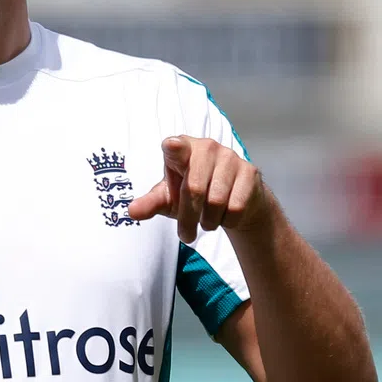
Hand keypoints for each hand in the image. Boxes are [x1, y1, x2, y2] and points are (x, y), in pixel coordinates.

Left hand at [128, 135, 273, 242]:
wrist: (236, 202)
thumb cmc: (195, 196)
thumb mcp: (170, 199)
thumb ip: (151, 204)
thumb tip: (131, 212)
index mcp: (182, 149)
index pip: (175, 147)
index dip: (174, 148)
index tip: (172, 147)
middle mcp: (206, 147)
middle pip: (194, 189)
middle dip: (188, 219)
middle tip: (186, 235)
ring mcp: (230, 157)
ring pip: (216, 201)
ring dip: (208, 222)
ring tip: (207, 222)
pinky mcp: (250, 172)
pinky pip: (236, 207)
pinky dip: (228, 220)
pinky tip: (226, 215)